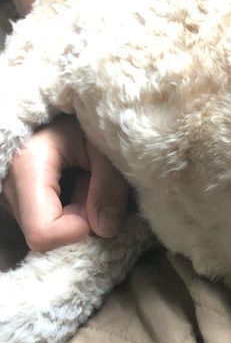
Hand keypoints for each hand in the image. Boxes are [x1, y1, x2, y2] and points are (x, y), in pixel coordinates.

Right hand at [0, 115, 128, 250]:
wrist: (61, 106)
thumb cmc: (83, 118)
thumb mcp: (102, 144)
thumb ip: (109, 185)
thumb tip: (106, 231)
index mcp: (26, 170)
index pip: (42, 233)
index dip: (78, 231)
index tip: (101, 209)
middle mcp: (9, 189)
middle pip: (47, 235)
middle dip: (81, 221)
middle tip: (97, 186)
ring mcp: (11, 198)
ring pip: (48, 231)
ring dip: (78, 215)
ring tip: (87, 179)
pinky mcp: (20, 202)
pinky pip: (48, 222)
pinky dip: (71, 211)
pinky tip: (79, 185)